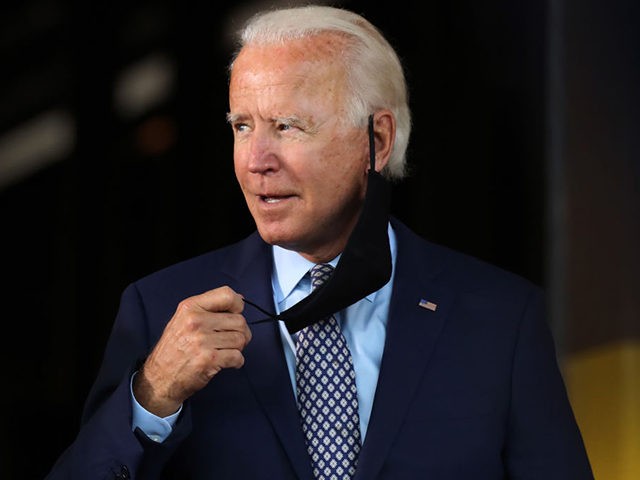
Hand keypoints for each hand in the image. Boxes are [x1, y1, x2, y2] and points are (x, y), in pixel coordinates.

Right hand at [133, 286, 251, 416]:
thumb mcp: (183, 319)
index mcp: (190, 307)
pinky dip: (237, 362)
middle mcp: (196, 321)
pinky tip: (226, 363)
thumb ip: (208, 308)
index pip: (227, 295)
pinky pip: (238, 356)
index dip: (237, 305)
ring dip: (238, 348)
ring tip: (226, 351)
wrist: (159, 378)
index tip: (235, 314)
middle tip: (230, 340)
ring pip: (241, 339)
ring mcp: (202, 341)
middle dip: (240, 332)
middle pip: (239, 320)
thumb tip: (239, 299)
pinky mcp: (209, 360)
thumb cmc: (173, 350)